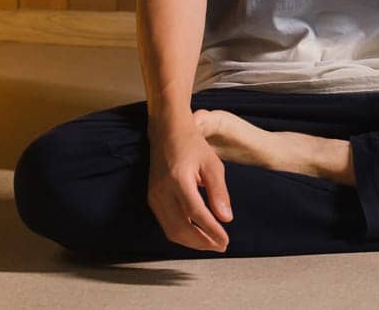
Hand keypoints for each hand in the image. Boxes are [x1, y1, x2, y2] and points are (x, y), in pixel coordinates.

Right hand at [146, 117, 234, 252]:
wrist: (166, 132)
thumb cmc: (192, 145)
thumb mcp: (212, 164)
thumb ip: (219, 192)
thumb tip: (226, 219)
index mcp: (179, 179)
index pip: (196, 214)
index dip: (211, 231)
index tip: (225, 240)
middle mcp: (162, 190)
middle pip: (181, 228)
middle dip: (202, 242)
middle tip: (221, 246)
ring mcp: (154, 196)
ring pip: (172, 231)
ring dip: (192, 242)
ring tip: (211, 244)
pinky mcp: (152, 199)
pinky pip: (166, 224)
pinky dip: (182, 234)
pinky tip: (196, 234)